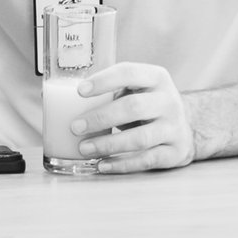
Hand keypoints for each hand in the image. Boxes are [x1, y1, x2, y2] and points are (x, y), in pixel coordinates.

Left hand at [73, 62, 194, 173]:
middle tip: (75, 127)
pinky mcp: (174, 151)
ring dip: (108, 144)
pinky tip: (102, 165)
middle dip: (101, 117)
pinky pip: (146, 160)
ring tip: (83, 148)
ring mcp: (174, 127)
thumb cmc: (147, 106)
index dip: (104, 80)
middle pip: (134, 107)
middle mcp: (168, 100)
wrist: (181, 129)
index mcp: (157, 78)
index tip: (80, 91)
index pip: (130, 73)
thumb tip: (56, 99)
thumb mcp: (137, 90)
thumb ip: (109, 91)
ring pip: (140, 138)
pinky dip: (121, 164)